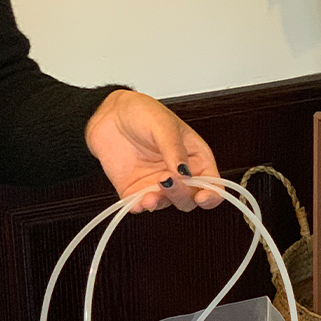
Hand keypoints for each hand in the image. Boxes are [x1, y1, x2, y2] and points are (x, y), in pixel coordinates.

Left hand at [85, 90, 221, 212]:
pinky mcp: (136, 191)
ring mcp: (158, 185)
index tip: (202, 197)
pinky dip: (139, 207)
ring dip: (160, 203)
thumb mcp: (163, 124)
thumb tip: (184, 172)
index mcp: (195, 158)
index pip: (213, 184)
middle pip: (190, 198)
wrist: (108, 114)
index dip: (212, 195)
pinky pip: (140, 206)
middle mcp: (179, 175)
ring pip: (167, 204)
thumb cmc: (141, 112)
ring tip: (149, 196)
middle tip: (167, 180)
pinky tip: (136, 201)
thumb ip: (174, 149)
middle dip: (181, 195)